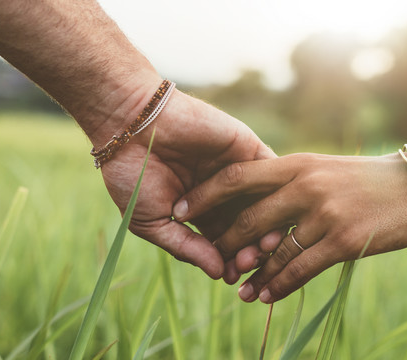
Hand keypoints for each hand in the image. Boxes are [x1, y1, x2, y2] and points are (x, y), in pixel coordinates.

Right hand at [93, 83, 275, 279]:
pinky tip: (273, 213)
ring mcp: (237, 171)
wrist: (131, 125)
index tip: (232, 276)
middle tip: (249, 262)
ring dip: (267, 226)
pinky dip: (275, 193)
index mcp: (201, 213)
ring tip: (263, 245)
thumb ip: (186, 248)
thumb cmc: (133, 175)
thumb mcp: (154, 221)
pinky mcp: (247, 148)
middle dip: (250, 248)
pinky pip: (271, 173)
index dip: (230, 261)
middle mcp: (223, 195)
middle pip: (249, 228)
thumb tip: (218, 274)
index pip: (225, 243)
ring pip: (264, 204)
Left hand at [173, 153, 406, 302]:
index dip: (205, 195)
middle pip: (248, 219)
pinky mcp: (342, 241)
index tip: (181, 209)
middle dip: (226, 244)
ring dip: (252, 274)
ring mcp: (324, 213)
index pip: (237, 176)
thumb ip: (292, 182)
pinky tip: (266, 296)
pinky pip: (300, 269)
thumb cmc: (370, 179)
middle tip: (214, 262)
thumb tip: (258, 204)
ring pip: (272, 251)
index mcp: (297, 163)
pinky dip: (279, 285)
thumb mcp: (326, 169)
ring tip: (237, 290)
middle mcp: (305, 185)